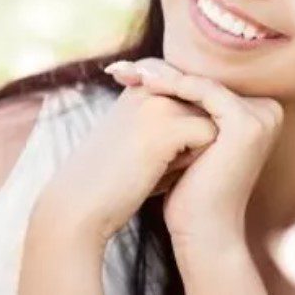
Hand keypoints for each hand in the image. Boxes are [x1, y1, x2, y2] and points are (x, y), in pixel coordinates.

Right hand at [33, 72, 218, 244]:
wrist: (78, 208)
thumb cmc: (114, 181)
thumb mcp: (140, 139)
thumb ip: (171, 119)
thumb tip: (216, 119)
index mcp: (140, 86)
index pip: (192, 97)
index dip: (182, 130)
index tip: (141, 150)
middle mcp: (149, 87)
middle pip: (205, 111)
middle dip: (189, 140)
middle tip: (145, 160)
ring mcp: (158, 103)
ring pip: (210, 122)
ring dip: (190, 151)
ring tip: (150, 165)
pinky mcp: (168, 125)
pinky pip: (210, 137)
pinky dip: (190, 161)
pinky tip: (156, 172)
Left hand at [107, 58, 283, 249]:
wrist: (202, 231)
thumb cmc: (190, 192)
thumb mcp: (187, 142)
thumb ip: (184, 108)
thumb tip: (150, 70)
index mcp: (260, 113)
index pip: (206, 85)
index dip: (166, 76)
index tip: (127, 71)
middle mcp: (268, 111)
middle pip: (204, 82)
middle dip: (161, 74)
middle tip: (120, 67)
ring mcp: (263, 116)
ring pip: (202, 85)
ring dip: (162, 76)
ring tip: (127, 72)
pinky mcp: (248, 123)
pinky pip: (204, 92)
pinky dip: (173, 85)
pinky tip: (143, 83)